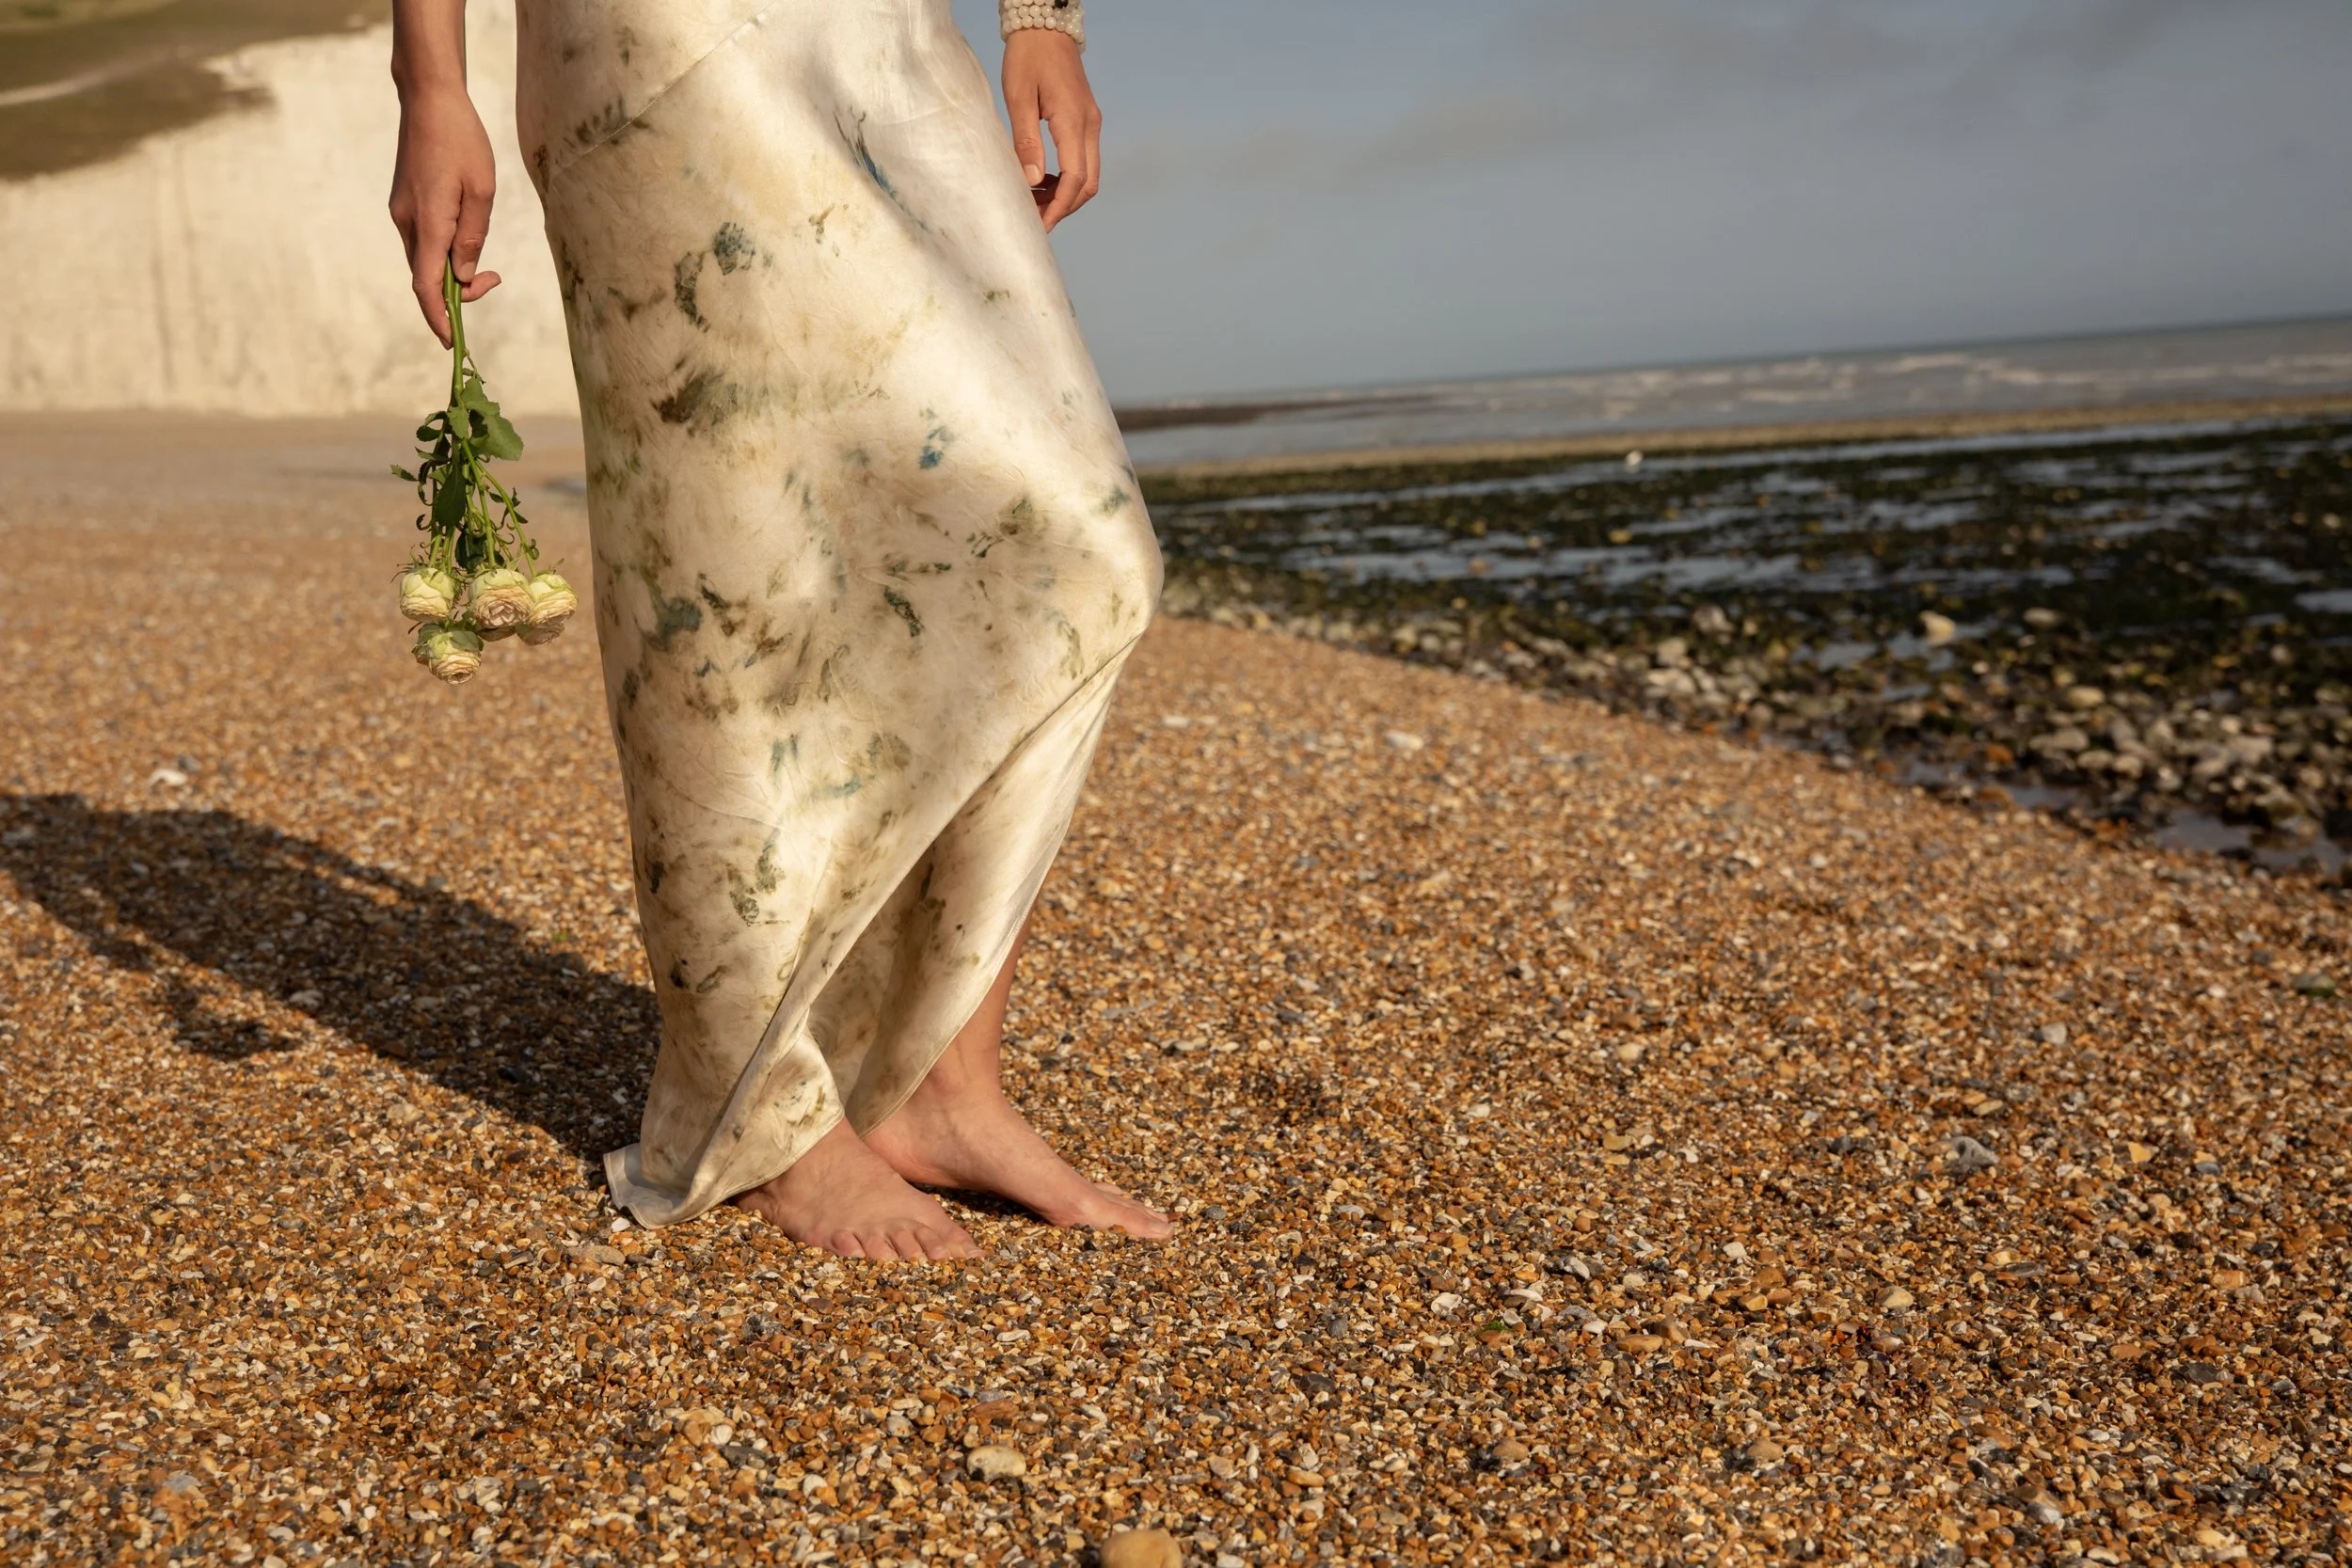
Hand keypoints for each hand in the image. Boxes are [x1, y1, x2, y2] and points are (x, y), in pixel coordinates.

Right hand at [388, 84, 500, 345]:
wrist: (429, 100)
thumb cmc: (462, 140)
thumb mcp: (482, 190)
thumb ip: (473, 237)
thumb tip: (463, 277)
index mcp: (428, 221)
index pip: (426, 285)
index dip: (439, 317)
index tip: (452, 342)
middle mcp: (407, 221)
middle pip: (426, 277)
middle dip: (457, 294)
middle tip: (495, 279)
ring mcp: (402, 212)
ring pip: (425, 260)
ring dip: (452, 273)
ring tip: (487, 263)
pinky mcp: (404, 204)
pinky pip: (423, 242)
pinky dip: (444, 254)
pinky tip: (466, 238)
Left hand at [1001, 29, 1100, 231]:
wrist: (1046, 27)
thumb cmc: (1028, 58)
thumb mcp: (1018, 98)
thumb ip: (1026, 141)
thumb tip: (1031, 181)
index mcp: (1074, 122)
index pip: (1075, 179)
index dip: (1059, 207)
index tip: (1040, 225)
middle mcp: (1090, 126)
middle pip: (1088, 184)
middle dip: (1064, 207)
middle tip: (1036, 219)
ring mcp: (1091, 123)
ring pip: (1088, 174)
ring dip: (1065, 194)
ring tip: (1034, 201)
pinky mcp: (1086, 120)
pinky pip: (1083, 160)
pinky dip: (1066, 178)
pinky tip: (1042, 179)